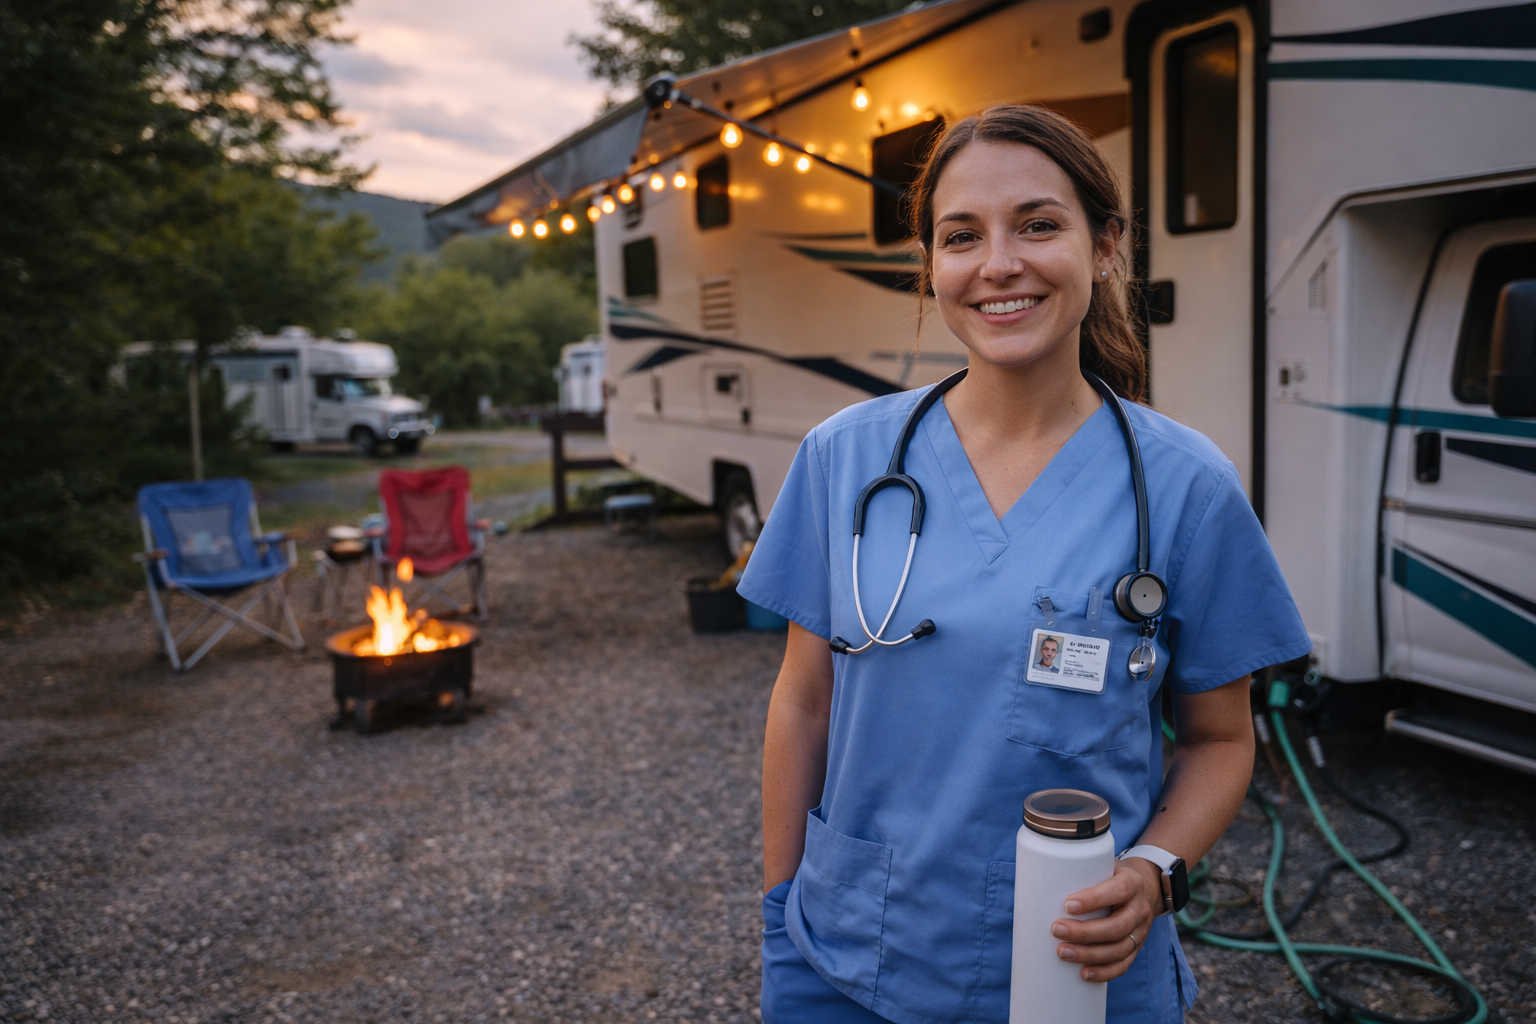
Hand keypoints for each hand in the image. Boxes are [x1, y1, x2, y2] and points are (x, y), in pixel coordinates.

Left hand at [1050, 858, 1161, 981]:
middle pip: (1117, 926)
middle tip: (1056, 930)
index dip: (1094, 899)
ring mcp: (1141, 931)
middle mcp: (1139, 908)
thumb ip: (1079, 870)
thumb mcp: (1101, 865)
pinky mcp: (1137, 948)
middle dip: (1084, 932)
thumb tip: (1034, 877)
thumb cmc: (1109, 875)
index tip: (1067, 905)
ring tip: (1062, 952)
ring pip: (1119, 949)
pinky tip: (1084, 974)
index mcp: (1132, 883)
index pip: (1118, 890)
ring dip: (1089, 954)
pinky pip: (1123, 964)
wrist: (1143, 888)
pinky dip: (1104, 972)